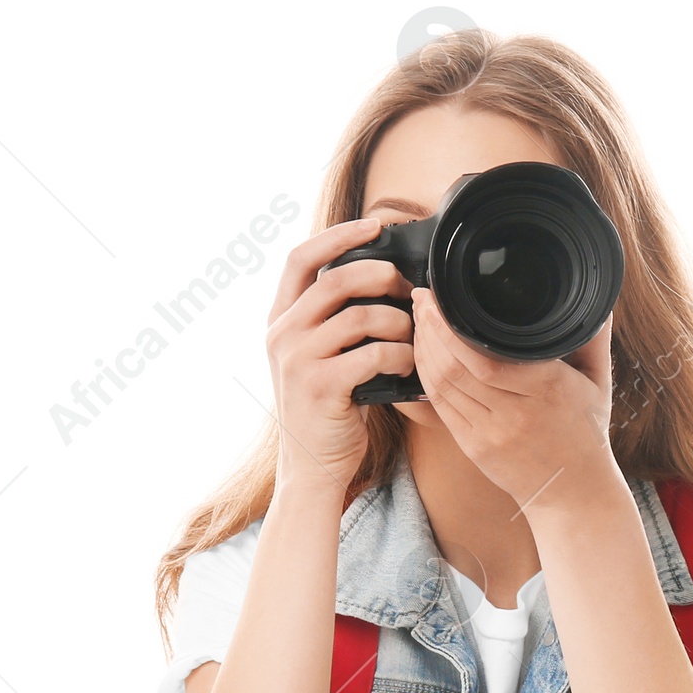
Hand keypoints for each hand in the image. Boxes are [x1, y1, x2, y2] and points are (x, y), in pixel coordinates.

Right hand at [264, 219, 416, 492]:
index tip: (374, 225)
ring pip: (360, 316)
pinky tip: (410, 367)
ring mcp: (298, 359)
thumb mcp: (318, 357)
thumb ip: (333, 321)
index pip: (300, 257)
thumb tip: (382, 281)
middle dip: (380, 276)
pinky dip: (400, 356)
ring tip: (413, 337)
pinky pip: (372, 354)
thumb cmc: (327, 411)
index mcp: (279, 319)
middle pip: (335, 280)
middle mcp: (281, 333)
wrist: (312, 468)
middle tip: (408, 288)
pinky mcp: (321, 387)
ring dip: (398, 323)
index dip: (339, 235)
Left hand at [411, 288, 619, 513]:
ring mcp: (491, 433)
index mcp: (547, 388)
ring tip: (419, 321)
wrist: (575, 493)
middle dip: (430, 328)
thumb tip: (598, 302)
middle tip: (422, 299)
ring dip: (423, 349)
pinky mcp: (474, 447)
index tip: (439, 295)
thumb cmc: (587, 434)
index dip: (450, 325)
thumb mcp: (598, 384)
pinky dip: (426, 376)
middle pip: (455, 365)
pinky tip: (422, 355)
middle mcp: (516, 412)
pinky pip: (440, 406)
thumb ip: (594, 339)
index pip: (484, 354)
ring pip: (442, 384)